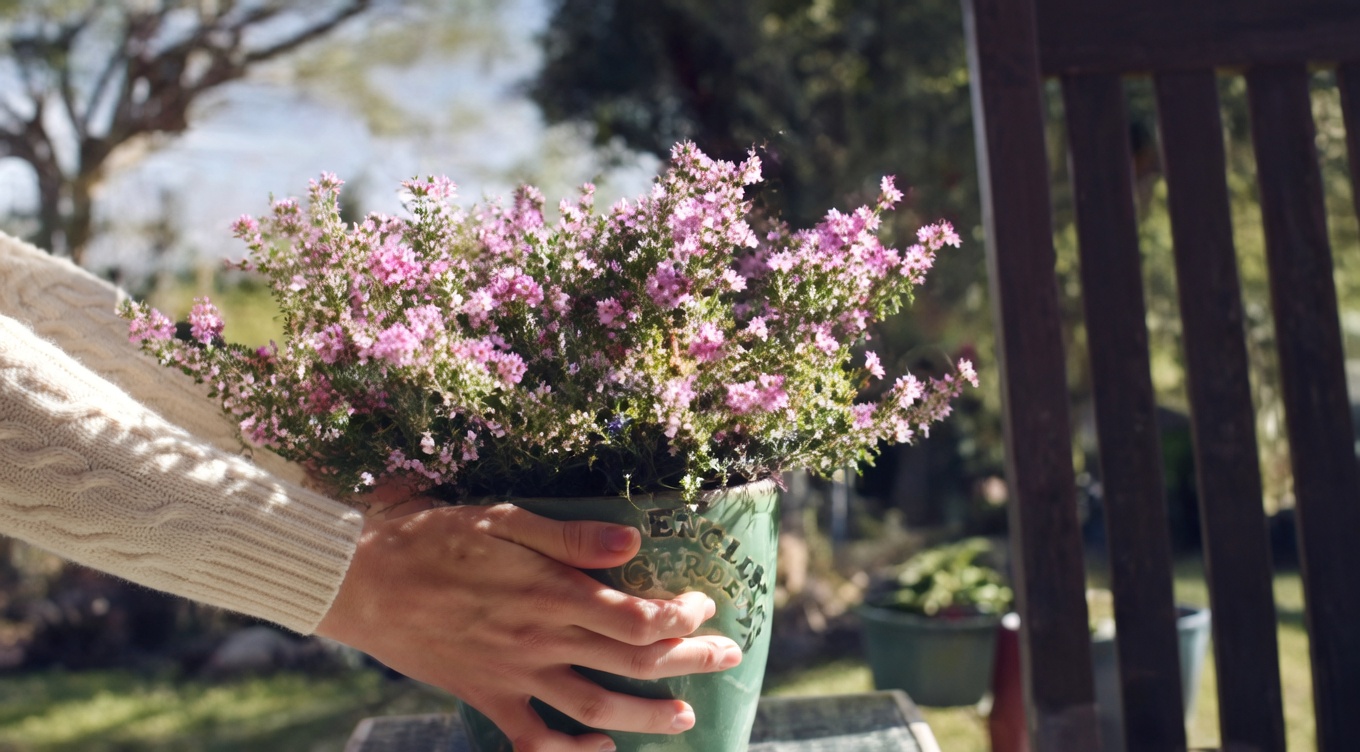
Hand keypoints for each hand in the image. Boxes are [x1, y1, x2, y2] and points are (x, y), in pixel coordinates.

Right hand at [315, 489, 742, 751]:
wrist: (359, 581)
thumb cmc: (431, 538)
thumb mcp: (502, 519)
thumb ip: (571, 537)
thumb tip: (634, 543)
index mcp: (549, 592)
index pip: (636, 617)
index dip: (680, 616)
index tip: (703, 604)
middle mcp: (539, 639)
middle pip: (630, 660)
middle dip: (688, 661)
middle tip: (728, 656)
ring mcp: (512, 673)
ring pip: (593, 705)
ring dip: (645, 715)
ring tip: (686, 718)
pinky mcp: (484, 695)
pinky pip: (532, 737)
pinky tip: (598, 750)